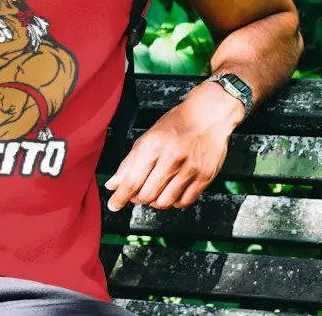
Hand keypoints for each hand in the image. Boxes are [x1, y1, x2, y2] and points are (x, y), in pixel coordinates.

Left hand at [103, 81, 242, 211]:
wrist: (208, 116)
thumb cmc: (177, 124)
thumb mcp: (148, 137)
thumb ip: (129, 163)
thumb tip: (113, 185)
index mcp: (153, 146)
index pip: (133, 180)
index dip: (120, 197)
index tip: (114, 205)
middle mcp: (171, 158)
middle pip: (147, 194)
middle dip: (138, 198)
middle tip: (137, 193)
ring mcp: (190, 169)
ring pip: (165, 202)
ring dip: (155, 202)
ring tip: (155, 191)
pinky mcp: (204, 177)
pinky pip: (184, 202)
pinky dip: (174, 202)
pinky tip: (171, 192)